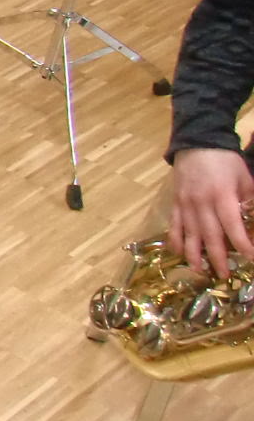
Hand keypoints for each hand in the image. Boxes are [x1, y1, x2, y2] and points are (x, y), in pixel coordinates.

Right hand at [168, 147, 253, 279]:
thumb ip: (250, 201)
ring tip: (199, 271)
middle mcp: (202, 203)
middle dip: (218, 258)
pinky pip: (175, 225)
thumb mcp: (245, 179)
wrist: (197, 144)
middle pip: (210, 235)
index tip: (250, 258)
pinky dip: (176, 240)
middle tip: (224, 275)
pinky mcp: (176, 203)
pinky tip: (179, 253)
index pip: (233, 226)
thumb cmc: (225, 162)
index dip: (242, 244)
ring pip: (190, 234)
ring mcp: (186, 204)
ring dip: (194, 255)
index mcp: (222, 196)